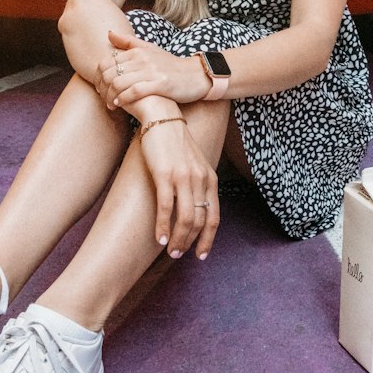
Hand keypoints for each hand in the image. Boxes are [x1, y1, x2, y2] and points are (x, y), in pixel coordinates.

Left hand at [96, 29, 210, 109]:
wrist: (196, 76)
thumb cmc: (170, 65)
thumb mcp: (149, 49)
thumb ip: (128, 42)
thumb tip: (108, 33)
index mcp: (137, 50)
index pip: (106, 62)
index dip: (97, 76)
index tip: (99, 87)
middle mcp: (143, 59)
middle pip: (110, 73)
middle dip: (102, 88)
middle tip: (102, 97)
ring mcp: (152, 71)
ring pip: (119, 83)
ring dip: (110, 96)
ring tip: (110, 104)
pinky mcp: (160, 84)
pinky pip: (135, 92)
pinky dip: (123, 99)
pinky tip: (120, 104)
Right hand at [139, 117, 219, 259]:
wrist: (162, 118)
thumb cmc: (174, 144)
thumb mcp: (194, 164)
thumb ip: (197, 184)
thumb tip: (193, 210)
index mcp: (210, 179)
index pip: (214, 217)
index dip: (208, 239)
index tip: (200, 255)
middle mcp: (200, 179)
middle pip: (199, 221)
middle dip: (189, 242)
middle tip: (178, 255)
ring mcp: (183, 177)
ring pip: (185, 218)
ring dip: (178, 239)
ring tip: (169, 251)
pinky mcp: (165, 174)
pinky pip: (167, 207)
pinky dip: (163, 227)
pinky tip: (159, 238)